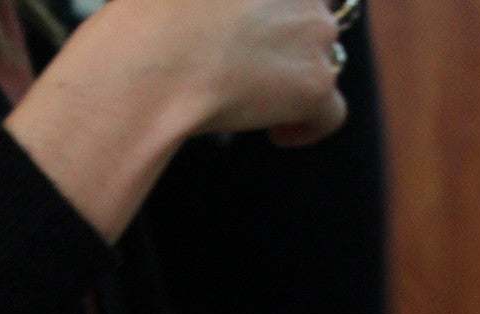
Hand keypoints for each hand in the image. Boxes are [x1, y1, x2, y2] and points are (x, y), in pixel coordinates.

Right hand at [6, 0, 346, 239]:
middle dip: (284, 45)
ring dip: (292, 82)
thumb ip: (200, 10)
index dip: (270, 15)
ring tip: (255, 105)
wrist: (157, 58)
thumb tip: (200, 26)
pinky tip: (276, 135)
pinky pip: (331, 114)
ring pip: (321, 61)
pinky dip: (307, 129)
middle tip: (246, 72)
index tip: (244, 35)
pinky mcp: (316, 82)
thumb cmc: (147, 23)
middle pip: (310, 19)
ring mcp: (315, 33)